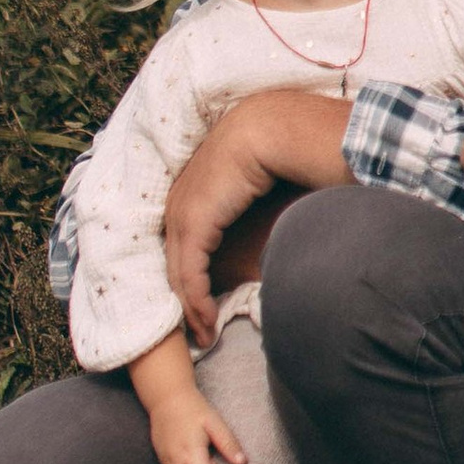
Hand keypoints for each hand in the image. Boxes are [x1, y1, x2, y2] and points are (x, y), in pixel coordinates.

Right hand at [142, 384, 248, 463]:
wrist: (166, 398)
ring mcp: (166, 461)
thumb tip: (242, 462)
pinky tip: (193, 462)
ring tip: (205, 463)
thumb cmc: (193, 409)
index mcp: (191, 452)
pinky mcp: (161, 459)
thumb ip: (228, 444)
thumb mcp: (215, 422)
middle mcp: (176, 461)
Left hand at [163, 89, 350, 346]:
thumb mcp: (265, 183)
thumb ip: (257, 210)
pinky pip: (188, 273)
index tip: (204, 305)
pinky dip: (196, 303)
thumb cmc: (287, 147)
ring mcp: (182, 210)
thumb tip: (272, 231)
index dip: (192, 275)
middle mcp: (181, 198)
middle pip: (176, 259)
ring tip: (204, 336)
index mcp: (198, 187)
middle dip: (184, 299)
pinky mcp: (192, 224)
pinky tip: (207, 327)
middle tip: (200, 332)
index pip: (185, 240)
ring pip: (178, 272)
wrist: (283, 126)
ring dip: (191, 309)